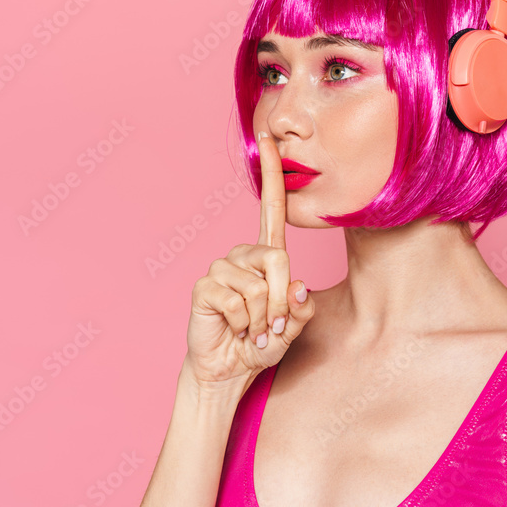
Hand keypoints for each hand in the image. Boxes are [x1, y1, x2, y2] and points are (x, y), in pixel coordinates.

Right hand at [183, 131, 314, 389]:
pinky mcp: (205, 286)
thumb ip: (301, 308)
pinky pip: (236, 301)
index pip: (270, 208)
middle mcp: (243, 255)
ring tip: (252, 332)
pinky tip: (235, 331)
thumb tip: (298, 287)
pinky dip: (244, 325)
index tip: (268, 136)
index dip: (270, 173)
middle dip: (282, 302)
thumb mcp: (293, 327)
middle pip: (278, 259)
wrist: (228, 370)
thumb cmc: (262, 345)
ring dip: (262, 320)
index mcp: (266, 255)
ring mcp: (221, 268)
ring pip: (258, 286)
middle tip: (273, 329)